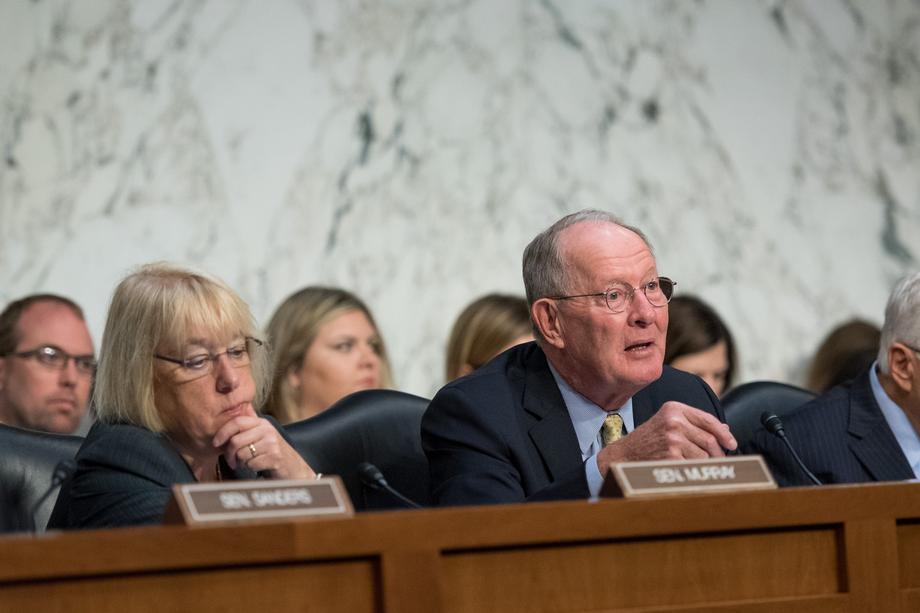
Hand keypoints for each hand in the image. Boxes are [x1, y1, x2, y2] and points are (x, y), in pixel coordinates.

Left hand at [212, 416, 314, 479]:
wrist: (293, 467)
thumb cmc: (272, 452)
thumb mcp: (262, 435)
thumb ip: (248, 427)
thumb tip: (230, 416)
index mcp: (262, 423)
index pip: (237, 422)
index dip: (222, 432)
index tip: (215, 443)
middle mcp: (267, 430)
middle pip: (236, 441)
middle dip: (229, 454)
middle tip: (231, 461)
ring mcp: (272, 443)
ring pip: (242, 454)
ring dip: (241, 463)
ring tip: (248, 463)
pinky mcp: (275, 457)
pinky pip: (251, 464)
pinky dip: (251, 468)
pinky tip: (258, 466)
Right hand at [596, 401, 736, 469]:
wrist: (624, 454)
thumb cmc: (648, 439)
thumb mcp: (668, 422)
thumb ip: (694, 423)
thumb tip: (725, 430)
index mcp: (675, 408)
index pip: (708, 420)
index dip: (724, 434)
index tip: (731, 444)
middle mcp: (674, 421)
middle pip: (710, 439)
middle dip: (718, 453)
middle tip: (719, 460)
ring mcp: (673, 439)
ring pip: (705, 455)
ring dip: (706, 464)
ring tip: (698, 465)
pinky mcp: (671, 456)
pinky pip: (694, 466)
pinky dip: (696, 471)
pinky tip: (688, 470)